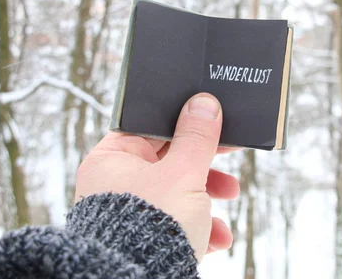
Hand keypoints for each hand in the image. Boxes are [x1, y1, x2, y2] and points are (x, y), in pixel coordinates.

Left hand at [74, 93, 238, 260]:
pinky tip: (218, 237)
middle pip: (167, 161)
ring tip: (230, 197)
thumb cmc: (151, 225)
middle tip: (230, 154)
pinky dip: (198, 226)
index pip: (149, 128)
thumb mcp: (183, 173)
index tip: (211, 119)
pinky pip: (173, 223)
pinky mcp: (140, 238)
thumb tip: (204, 103)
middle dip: (204, 164)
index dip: (183, 121)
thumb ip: (196, 137)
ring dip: (207, 197)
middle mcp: (114, 184)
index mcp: (111, 159)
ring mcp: (126, 213)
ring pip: (175, 193)